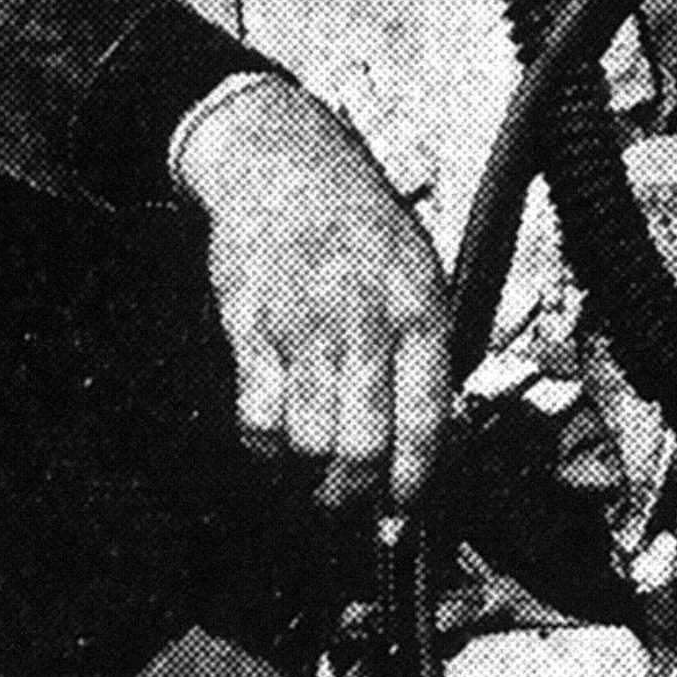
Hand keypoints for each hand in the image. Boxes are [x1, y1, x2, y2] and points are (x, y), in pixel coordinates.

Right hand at [171, 75, 450, 508]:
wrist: (282, 164)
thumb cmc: (359, 222)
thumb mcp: (419, 268)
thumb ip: (425, 347)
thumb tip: (423, 440)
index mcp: (419, 309)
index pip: (426, 420)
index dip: (414, 482)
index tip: (402, 511)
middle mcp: (365, 322)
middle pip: (363, 447)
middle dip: (356, 496)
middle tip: (349, 504)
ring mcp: (304, 326)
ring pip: (309, 443)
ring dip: (308, 477)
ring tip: (311, 475)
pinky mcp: (250, 328)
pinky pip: (257, 418)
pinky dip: (264, 448)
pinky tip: (274, 441)